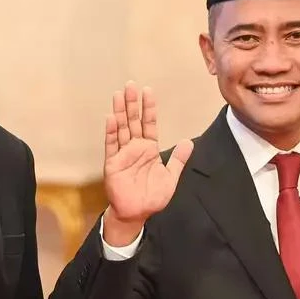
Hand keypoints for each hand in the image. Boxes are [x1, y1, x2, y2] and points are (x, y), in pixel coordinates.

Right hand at [102, 82, 192, 244]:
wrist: (137, 213)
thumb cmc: (152, 197)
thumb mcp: (170, 178)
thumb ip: (178, 160)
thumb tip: (188, 142)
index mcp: (149, 149)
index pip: (149, 124)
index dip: (149, 108)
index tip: (148, 91)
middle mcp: (135, 148)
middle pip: (133, 121)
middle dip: (132, 103)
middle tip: (131, 85)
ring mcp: (123, 154)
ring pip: (121, 128)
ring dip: (120, 112)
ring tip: (119, 94)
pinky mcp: (113, 163)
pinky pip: (112, 145)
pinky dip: (111, 132)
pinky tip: (111, 118)